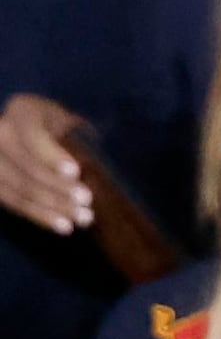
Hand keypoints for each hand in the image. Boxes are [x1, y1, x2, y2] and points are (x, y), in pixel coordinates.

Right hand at [0, 90, 99, 238]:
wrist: (31, 129)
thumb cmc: (60, 123)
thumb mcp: (68, 118)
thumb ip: (74, 136)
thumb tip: (93, 169)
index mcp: (22, 112)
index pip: (34, 138)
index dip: (52, 156)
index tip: (75, 171)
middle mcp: (0, 134)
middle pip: (27, 168)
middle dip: (58, 187)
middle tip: (87, 200)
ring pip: (21, 189)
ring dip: (53, 207)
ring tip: (83, 218)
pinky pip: (15, 203)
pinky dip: (41, 216)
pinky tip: (64, 227)